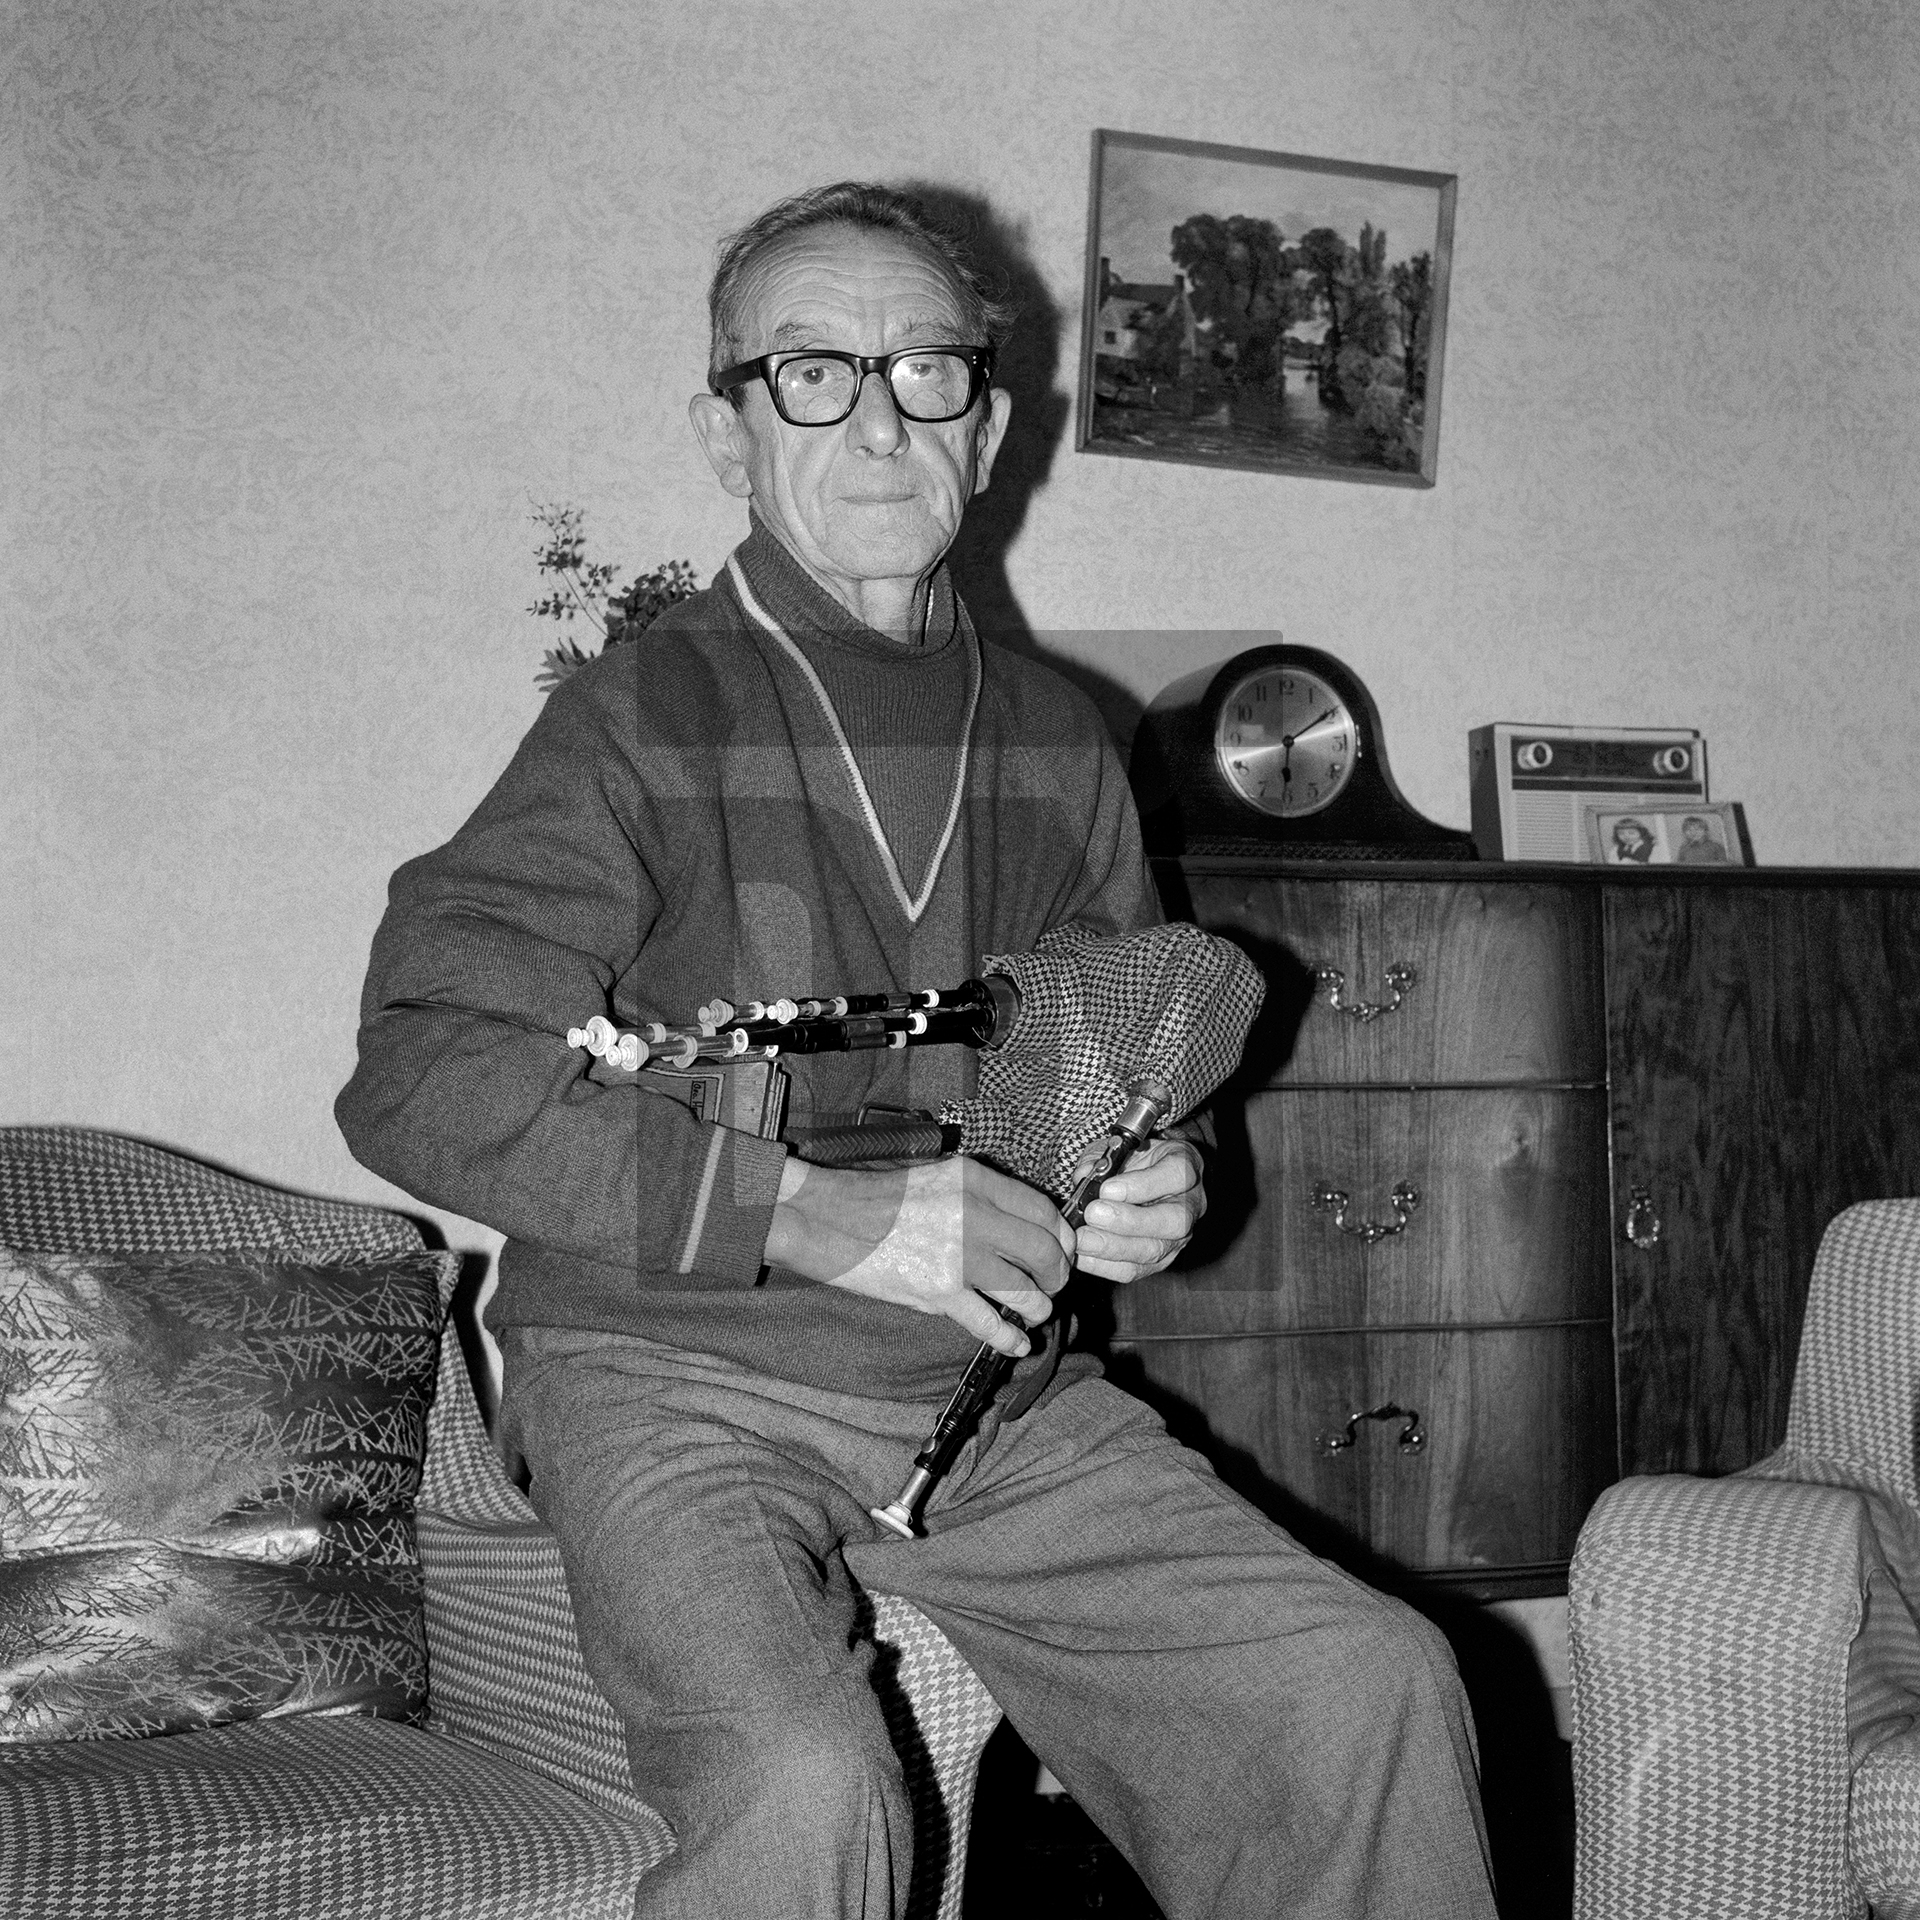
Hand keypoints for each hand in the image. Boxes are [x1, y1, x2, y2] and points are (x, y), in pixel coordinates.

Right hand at [766, 1155, 1073, 1356]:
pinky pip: (990, 1323)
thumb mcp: (937, 1176)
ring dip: (1038, 1306)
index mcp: (976, 1180)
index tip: (1062, 1250)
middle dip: (1057, 1275)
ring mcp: (959, 1256)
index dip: (1061, 1236)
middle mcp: (976, 1215)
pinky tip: (1018, 1343)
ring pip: (1025, 1290)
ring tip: (1035, 1311)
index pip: (1043, 1210)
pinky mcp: (939, 1292)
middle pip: (1044, 1252)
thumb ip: (980, 1194)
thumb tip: (1020, 1224)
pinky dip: (1010, 1338)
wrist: (825, 1217)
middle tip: (1052, 1284)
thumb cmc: (877, 1197)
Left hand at [1070, 1137, 1204, 1283]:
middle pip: (1174, 1221)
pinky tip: (1083, 1254)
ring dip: (1114, 1247)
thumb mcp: (1119, 1146)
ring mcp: (1179, 1236)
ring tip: (1083, 1238)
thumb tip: (1084, 1177)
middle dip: (1129, 1221)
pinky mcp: (1160, 1259)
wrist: (1144, 1175)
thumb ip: (1101, 1159)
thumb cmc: (1133, 1158)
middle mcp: (1190, 1203)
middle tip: (1092, 1214)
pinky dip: (1105, 1265)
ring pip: (1156, 1250)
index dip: (1143, 1185)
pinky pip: (1136, 1269)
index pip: (1177, 1175)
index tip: (1107, 1189)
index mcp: (1185, 1165)